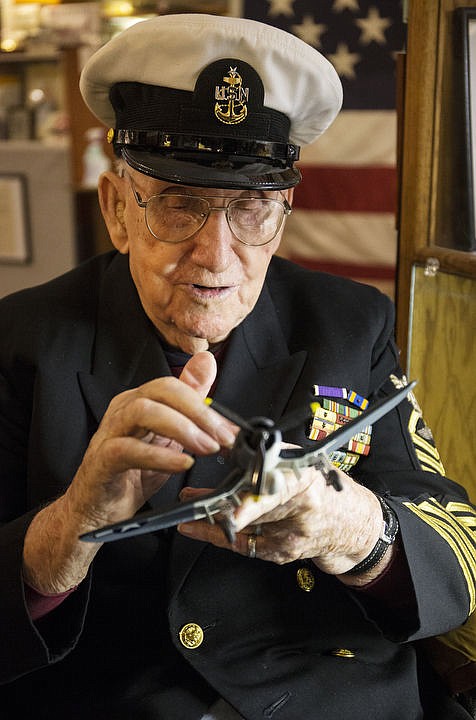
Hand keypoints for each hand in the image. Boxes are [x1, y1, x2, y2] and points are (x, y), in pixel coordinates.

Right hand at [23, 351, 236, 592]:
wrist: (96, 512)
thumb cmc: (131, 475)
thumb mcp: (169, 438)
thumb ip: (189, 402)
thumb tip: (207, 363)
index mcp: (139, 401)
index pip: (177, 387)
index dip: (208, 405)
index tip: (233, 430)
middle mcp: (123, 409)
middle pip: (163, 390)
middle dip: (200, 412)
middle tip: (224, 438)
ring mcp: (110, 433)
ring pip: (145, 411)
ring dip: (183, 428)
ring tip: (207, 449)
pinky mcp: (102, 460)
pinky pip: (128, 449)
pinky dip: (160, 456)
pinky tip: (183, 465)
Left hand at [178, 463, 387, 581]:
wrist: (356, 524)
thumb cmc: (326, 488)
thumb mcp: (302, 462)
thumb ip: (270, 455)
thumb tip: (229, 439)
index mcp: (306, 475)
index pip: (275, 479)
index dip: (252, 486)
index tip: (234, 490)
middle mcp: (303, 504)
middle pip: (256, 503)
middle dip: (224, 500)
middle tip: (195, 498)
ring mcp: (295, 532)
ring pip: (247, 524)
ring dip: (213, 518)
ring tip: (188, 512)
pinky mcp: (287, 551)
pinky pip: (247, 544)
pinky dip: (220, 536)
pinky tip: (197, 529)